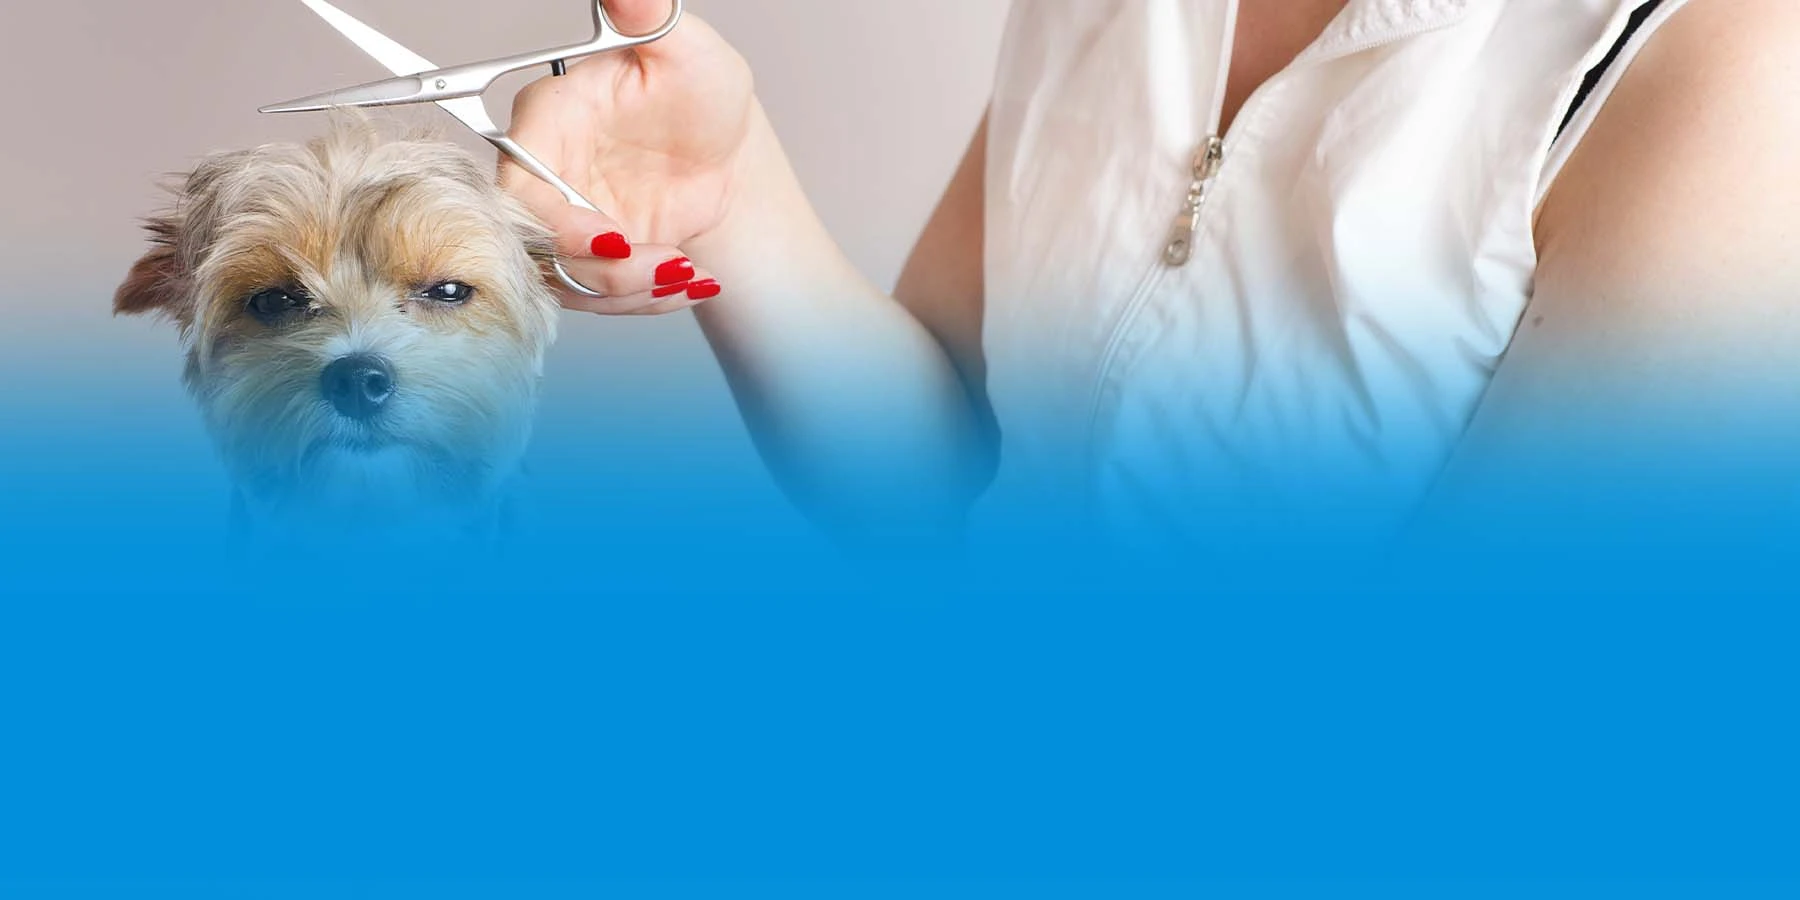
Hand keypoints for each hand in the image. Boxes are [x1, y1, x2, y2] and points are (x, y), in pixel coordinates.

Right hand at [501, 0, 756, 314]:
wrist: (729, 156)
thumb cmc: (704, 98)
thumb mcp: (690, 54)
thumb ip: (650, 18)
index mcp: (550, 118)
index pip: (519, 185)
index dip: (560, 223)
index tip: (617, 240)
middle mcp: (544, 171)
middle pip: (535, 244)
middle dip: (604, 270)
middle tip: (669, 265)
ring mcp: (562, 218)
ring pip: (565, 280)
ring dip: (630, 290)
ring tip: (689, 273)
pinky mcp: (585, 257)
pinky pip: (595, 297)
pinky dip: (643, 301)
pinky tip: (689, 281)